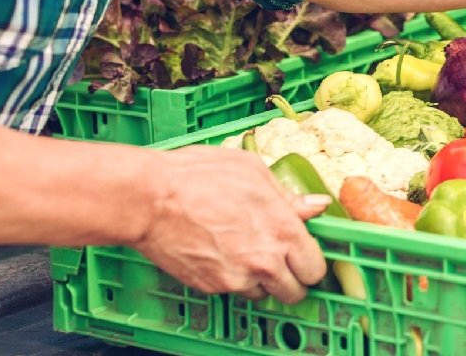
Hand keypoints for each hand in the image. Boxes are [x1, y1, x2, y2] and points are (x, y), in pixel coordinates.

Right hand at [133, 147, 329, 303]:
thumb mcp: (253, 172)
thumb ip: (289, 196)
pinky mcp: (211, 286)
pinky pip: (233, 291)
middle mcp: (264, 261)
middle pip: (295, 292)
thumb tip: (316, 205)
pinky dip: (233, 279)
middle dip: (292, 279)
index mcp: (282, 231)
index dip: (311, 262)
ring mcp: (236, 278)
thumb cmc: (199, 176)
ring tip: (247, 253)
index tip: (305, 255)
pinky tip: (222, 254)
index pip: (315, 268)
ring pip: (264, 294)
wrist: (149, 199)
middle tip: (283, 263)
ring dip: (262, 281)